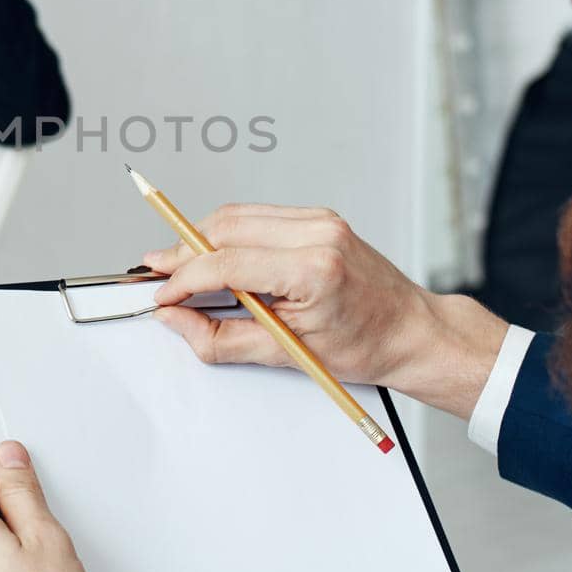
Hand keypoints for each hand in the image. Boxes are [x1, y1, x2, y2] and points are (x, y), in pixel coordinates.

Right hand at [142, 204, 508, 419]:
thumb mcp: (288, 355)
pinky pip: (260, 216)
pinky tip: (217, 255)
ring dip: (202, 239)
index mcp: (314, 269)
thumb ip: (222, 338)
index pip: (226, 263)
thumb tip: (177, 320)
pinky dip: (230, 234)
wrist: (412, 332)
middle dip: (184, 251)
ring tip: (181, 266)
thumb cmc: (366, 347)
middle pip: (225, 228)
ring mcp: (321, 221)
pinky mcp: (320, 218)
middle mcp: (318, 235)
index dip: (183, 278)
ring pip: (238, 216)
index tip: (162, 294)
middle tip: (158, 274)